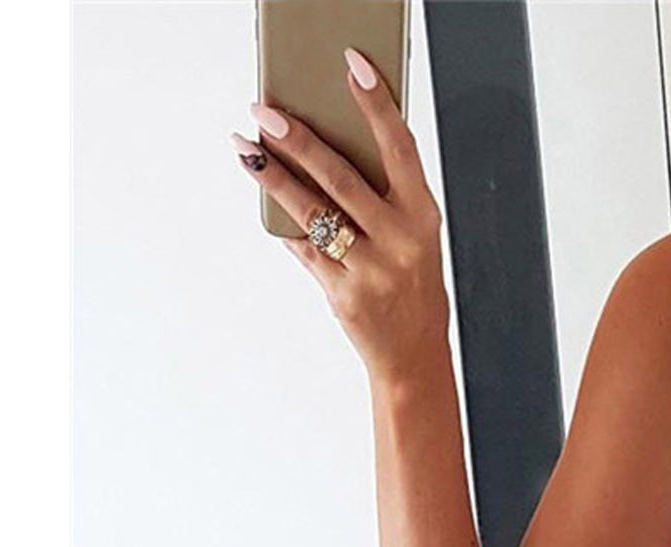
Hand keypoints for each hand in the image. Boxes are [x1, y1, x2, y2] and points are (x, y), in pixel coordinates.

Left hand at [232, 47, 449, 385]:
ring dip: (275, 177)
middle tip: (264, 111)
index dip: (376, 105)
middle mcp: (400, 240)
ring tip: (247, 148)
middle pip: (342, 178)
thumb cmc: (412, 287)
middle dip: (298, 141)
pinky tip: (267, 203)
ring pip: (314, 212)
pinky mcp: (344, 293)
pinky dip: (286, 226)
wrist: (415, 356)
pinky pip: (306, 249)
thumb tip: (325, 149)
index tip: (352, 66)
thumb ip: (382, 198)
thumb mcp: (413, 238)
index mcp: (423, 216)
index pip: (399, 148)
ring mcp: (372, 269)